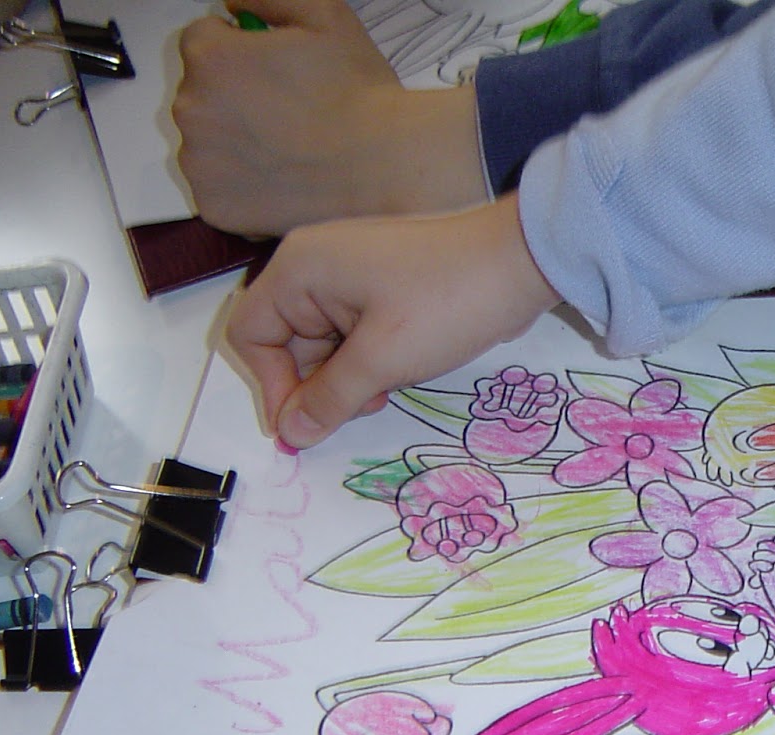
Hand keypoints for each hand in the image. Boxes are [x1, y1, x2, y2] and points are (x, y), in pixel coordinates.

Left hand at [174, 0, 484, 235]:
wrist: (384, 169)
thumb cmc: (358, 92)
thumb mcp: (323, 14)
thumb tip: (231, 4)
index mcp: (209, 56)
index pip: (203, 42)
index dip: (240, 54)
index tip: (275, 75)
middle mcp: (191, 108)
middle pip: (201, 95)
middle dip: (234, 100)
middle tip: (288, 116)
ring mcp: (199, 163)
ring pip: (208, 144)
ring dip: (235, 145)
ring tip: (288, 153)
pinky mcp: (214, 207)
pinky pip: (218, 190)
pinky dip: (242, 189)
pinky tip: (281, 183)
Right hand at [226, 192, 560, 448]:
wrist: (522, 261)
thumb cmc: (446, 303)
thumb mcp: (382, 360)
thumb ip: (330, 399)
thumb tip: (290, 434)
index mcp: (300, 269)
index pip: (252, 335)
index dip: (272, 386)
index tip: (305, 426)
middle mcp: (315, 265)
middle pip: (287, 342)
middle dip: (318, 384)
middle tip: (364, 405)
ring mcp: (350, 274)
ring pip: (324, 344)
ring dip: (348, 378)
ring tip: (389, 388)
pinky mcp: (381, 287)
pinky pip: (354, 334)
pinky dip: (369, 362)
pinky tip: (400, 373)